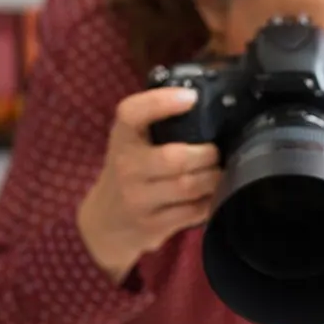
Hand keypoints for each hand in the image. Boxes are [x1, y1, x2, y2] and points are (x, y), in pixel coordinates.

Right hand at [77, 87, 221, 281]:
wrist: (105, 222)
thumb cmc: (130, 170)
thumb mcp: (132, 141)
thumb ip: (158, 121)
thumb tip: (203, 99)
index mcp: (123, 137)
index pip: (133, 113)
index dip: (162, 102)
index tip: (191, 98)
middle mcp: (126, 167)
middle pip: (176, 158)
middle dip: (207, 154)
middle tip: (215, 152)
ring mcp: (137, 199)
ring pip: (189, 186)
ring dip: (214, 178)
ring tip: (218, 172)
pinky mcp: (152, 225)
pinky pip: (193, 211)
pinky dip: (210, 201)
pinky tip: (210, 194)